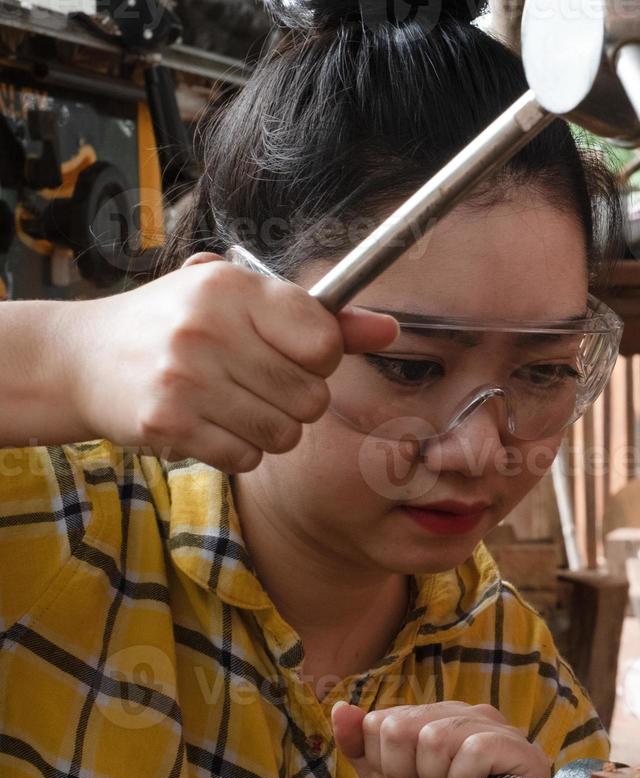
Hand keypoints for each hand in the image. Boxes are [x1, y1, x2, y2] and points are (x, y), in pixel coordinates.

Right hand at [68, 252, 398, 471]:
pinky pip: (246, 459)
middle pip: (312, 398)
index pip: (325, 344)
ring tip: (230, 404)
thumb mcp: (243, 304)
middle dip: (294, 402)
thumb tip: (390, 331)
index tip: (289, 354)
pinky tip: (207, 424)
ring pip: (284, 435)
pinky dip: (236, 451)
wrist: (80, 358)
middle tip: (255, 384)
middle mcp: (209, 327)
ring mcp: (186, 376)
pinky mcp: (168, 422)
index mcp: (234, 287)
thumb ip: (324, 320)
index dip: (318, 359)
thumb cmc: (177, 326)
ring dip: (268, 430)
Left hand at [330, 700, 550, 777]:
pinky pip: (473, 752)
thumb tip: (340, 709)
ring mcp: (496, 730)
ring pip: (434, 737)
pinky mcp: (520, 749)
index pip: (381, 720)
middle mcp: (465, 717)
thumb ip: (369, 760)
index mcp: (435, 723)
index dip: (380, 772)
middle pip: (400, 724)